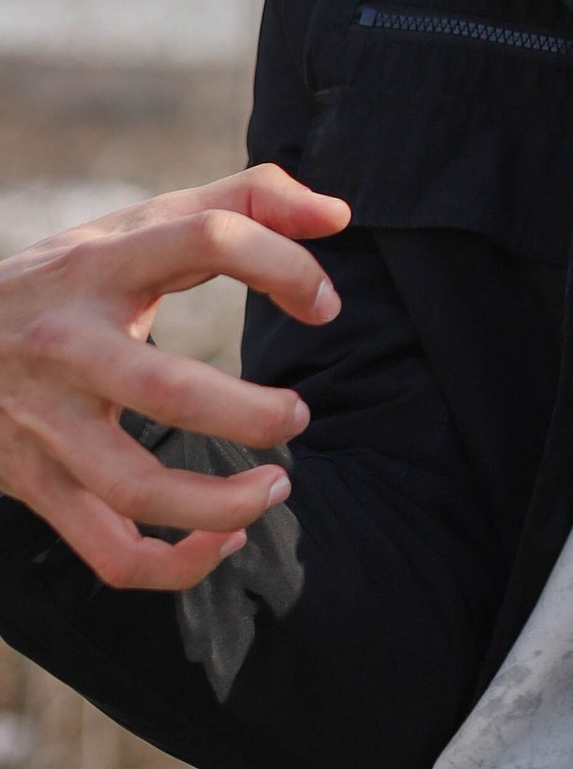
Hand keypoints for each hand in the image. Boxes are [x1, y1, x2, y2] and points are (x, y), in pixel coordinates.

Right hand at [0, 169, 347, 591]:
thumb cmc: (65, 280)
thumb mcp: (135, 225)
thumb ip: (243, 201)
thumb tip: (338, 216)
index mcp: (101, 265)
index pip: (205, 239)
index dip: (284, 264)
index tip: (324, 303)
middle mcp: (67, 345)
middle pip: (168, 390)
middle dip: (253, 414)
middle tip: (299, 415)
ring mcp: (46, 423)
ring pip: (136, 490)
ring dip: (220, 505)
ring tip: (277, 487)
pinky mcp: (37, 484)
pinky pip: (109, 552)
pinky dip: (175, 566)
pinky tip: (223, 540)